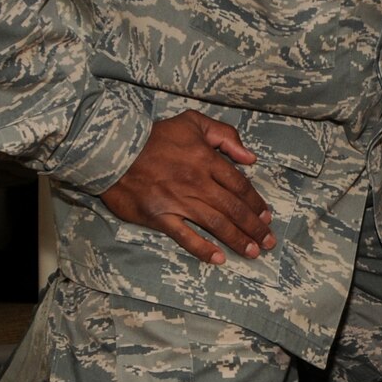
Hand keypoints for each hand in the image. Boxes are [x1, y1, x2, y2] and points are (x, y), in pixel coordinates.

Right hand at [101, 111, 272, 263]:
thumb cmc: (155, 136)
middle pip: (233, 208)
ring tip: (253, 252)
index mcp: (206, 160)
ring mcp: (178, 201)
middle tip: (268, 242)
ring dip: (237, 239)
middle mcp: (197, 183)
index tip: (267, 216)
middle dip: (254, 227)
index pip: (240, 186)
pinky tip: (218, 259)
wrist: (113, 149)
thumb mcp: (192, 122)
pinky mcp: (159, 216)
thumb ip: (225, 135)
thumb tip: (250, 158)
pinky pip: (184, 236)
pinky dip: (202, 249)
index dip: (256, 203)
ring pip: (215, 224)